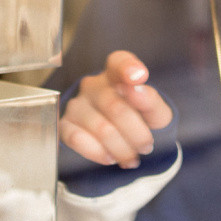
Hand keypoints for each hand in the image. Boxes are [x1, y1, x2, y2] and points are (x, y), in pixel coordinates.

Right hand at [59, 50, 172, 168]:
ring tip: (132, 157)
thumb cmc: (139, 120)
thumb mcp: (155, 113)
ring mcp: (77, 104)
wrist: (122, 140)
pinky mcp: (65, 125)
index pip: (119, 62)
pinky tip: (110, 157)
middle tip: (146, 146)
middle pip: (116, 107)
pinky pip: (77, 139)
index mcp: (117, 74)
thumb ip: (151, 101)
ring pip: (101, 128)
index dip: (129, 68)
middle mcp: (94, 85)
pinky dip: (98, 153)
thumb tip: (137, 88)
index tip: (140, 76)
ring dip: (122, 149)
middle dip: (137, 134)